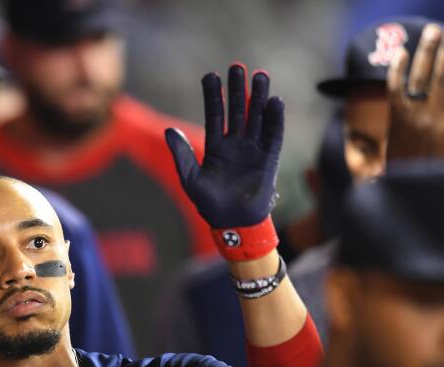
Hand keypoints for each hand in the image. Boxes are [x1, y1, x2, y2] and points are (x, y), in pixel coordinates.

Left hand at [165, 64, 284, 228]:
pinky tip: (275, 102)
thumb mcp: (190, 177)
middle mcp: (236, 145)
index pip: (216, 115)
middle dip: (237, 90)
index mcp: (216, 147)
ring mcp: (253, 151)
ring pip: (257, 118)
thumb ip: (182, 154)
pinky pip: (273, 136)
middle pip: (238, 111)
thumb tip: (168, 130)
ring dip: (258, 98)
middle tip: (238, 67)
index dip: (213, 96)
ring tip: (260, 76)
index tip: (211, 76)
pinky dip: (275, 120)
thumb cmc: (209, 204)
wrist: (232, 224)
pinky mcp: (268, 160)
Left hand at [386, 20, 443, 164]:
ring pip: (418, 77)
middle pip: (442, 75)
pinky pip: (394, 91)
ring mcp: (410, 118)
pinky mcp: (394, 120)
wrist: (407, 194)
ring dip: (426, 51)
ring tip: (433, 31)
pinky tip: (401, 53)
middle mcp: (432, 117)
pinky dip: (396, 71)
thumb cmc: (442, 178)